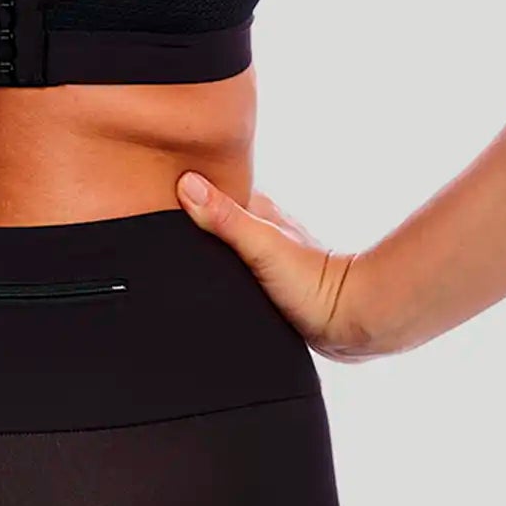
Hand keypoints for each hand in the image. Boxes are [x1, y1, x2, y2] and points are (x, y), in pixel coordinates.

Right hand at [176, 171, 382, 360]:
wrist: (350, 322)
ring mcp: (265, 256)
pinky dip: (221, 272)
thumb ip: (225, 217)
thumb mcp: (261, 246)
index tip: (156, 187)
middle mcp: (261, 229)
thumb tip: (186, 183)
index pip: (211, 188)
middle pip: (215, 216)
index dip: (185, 187)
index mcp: (258, 210)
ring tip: (179, 252)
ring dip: (208, 247)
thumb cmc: (315, 285)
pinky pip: (235, 270)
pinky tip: (211, 281)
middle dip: (192, 219)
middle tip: (160, 222)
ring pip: (225, 244)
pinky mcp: (269, 283)